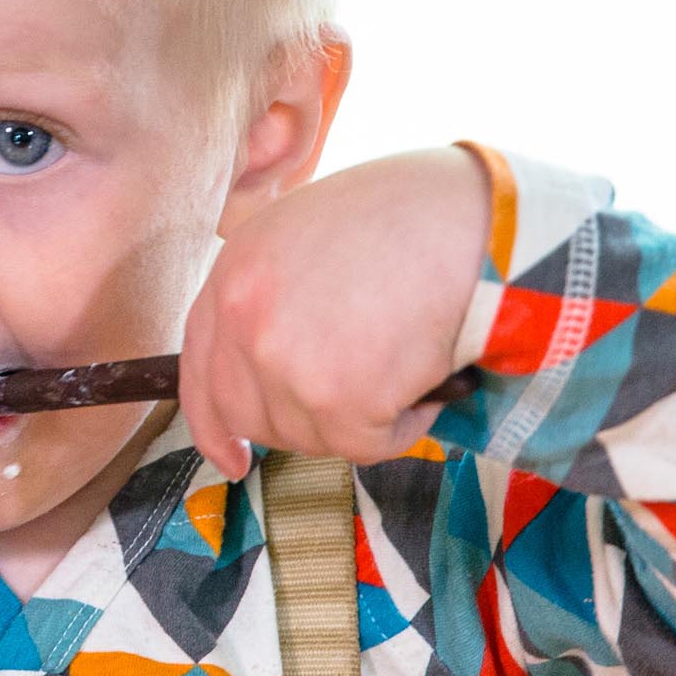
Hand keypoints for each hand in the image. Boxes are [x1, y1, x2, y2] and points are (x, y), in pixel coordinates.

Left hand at [180, 145, 491, 478]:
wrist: (476, 217)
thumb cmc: (413, 217)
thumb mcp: (311, 234)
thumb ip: (279, 294)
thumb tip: (282, 361)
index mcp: (234, 272)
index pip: (199, 369)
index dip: (213, 423)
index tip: (233, 459)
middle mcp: (244, 319)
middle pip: (248, 415)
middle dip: (300, 423)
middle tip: (356, 399)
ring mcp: (284, 360)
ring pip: (311, 435)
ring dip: (362, 417)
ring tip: (404, 359)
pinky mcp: (337, 397)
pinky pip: (366, 445)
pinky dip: (403, 425)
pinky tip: (425, 378)